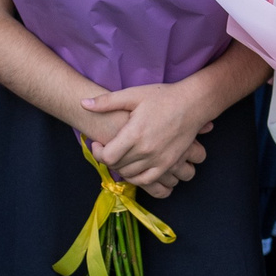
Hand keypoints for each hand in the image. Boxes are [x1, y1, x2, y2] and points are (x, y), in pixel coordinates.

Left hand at [83, 83, 212, 194]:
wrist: (193, 103)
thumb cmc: (162, 97)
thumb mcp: (133, 94)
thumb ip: (107, 102)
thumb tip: (83, 104)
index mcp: (135, 133)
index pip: (108, 156)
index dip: (98, 152)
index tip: (98, 143)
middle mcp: (146, 150)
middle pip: (117, 166)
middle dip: (108, 158)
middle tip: (108, 148)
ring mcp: (159, 159)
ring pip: (131, 175)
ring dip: (121, 168)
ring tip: (120, 156)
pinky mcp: (169, 164)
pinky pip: (147, 180)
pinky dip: (137, 177)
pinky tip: (134, 166)